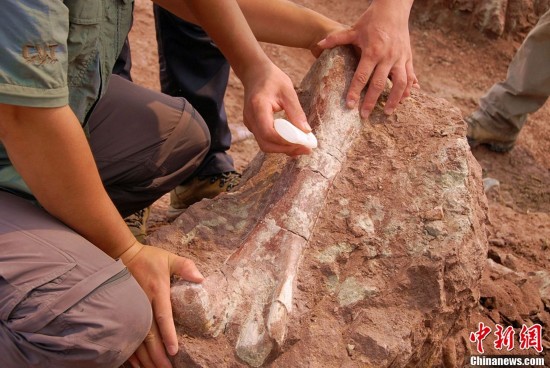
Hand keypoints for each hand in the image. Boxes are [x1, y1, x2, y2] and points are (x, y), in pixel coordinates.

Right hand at [121, 242, 203, 367]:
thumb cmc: (148, 258)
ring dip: (145, 357)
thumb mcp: (168, 258)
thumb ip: (185, 267)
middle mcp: (142, 304)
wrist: (120, 254)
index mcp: (157, 291)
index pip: (163, 317)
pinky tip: (136, 364)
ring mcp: (129, 310)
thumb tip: (201, 278)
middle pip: (149, 335)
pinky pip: (125, 337)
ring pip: (136, 340)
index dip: (168, 335)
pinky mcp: (122, 313)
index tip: (174, 351)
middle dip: (157, 355)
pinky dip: (130, 352)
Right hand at [242, 61, 311, 155]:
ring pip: (265, 145)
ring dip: (283, 148)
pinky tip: (293, 141)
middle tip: (306, 149)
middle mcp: (250, 118)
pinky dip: (279, 144)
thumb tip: (306, 132)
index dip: (286, 142)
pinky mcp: (253, 126)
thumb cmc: (272, 79)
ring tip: (302, 146)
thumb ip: (296, 112)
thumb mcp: (288, 91)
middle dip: (286, 149)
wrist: (254, 73)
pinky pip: (265, 140)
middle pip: (266, 144)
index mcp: (258, 107)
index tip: (303, 143)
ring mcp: (249, 123)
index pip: (269, 133)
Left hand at [317, 0, 417, 117]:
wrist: (393, 9)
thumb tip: (319, 45)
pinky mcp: (408, 57)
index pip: (362, 76)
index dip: (355, 91)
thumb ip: (337, 39)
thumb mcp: (353, 29)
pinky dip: (408, 89)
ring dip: (394, 99)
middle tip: (364, 115)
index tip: (349, 105)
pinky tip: (403, 100)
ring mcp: (400, 58)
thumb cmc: (371, 20)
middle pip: (379, 84)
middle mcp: (387, 56)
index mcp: (372, 51)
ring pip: (399, 83)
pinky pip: (410, 76)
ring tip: (387, 112)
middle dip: (371, 101)